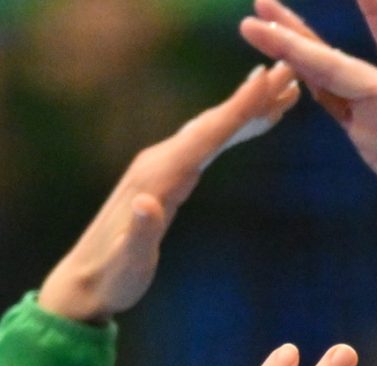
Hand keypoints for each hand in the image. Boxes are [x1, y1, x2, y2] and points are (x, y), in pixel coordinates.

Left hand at [38, 64, 299, 323]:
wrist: (85, 282)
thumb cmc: (113, 278)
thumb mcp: (129, 262)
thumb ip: (140, 233)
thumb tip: (148, 205)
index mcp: (156, 179)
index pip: (205, 137)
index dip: (237, 109)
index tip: (266, 80)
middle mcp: (157, 163)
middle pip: (212, 123)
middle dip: (251, 98)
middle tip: (291, 72)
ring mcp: (160, 168)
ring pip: (211, 130)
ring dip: (246, 109)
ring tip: (283, 92)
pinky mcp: (165, 178)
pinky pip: (205, 145)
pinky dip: (231, 130)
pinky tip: (249, 125)